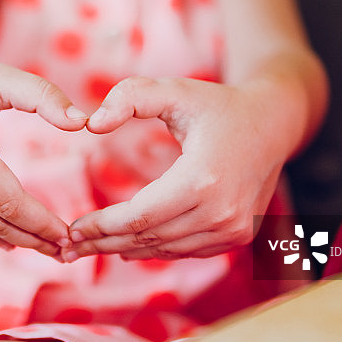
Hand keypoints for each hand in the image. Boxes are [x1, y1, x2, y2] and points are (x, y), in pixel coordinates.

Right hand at [0, 38, 87, 257]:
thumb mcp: (0, 77)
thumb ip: (45, 97)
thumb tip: (83, 123)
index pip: (10, 203)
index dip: (42, 224)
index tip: (68, 235)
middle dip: (33, 239)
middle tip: (63, 250)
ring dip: (8, 240)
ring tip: (40, 245)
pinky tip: (3, 234)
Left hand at [64, 76, 286, 260]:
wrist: (273, 124)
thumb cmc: (217, 105)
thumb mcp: (173, 89)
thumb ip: (129, 98)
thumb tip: (91, 124)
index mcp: (203, 179)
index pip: (139, 216)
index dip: (102, 226)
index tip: (72, 228)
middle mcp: (222, 213)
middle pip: (149, 238)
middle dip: (104, 243)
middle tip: (69, 247)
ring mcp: (233, 229)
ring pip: (165, 250)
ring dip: (125, 250)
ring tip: (90, 248)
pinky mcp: (237, 237)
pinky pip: (185, 251)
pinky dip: (154, 249)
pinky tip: (126, 245)